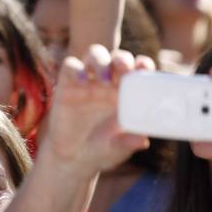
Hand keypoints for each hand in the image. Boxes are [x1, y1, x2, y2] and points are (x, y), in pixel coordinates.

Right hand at [40, 45, 153, 176]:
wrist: (73, 158)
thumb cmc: (102, 150)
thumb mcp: (118, 149)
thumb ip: (128, 142)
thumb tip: (142, 140)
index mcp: (126, 94)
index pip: (137, 71)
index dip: (142, 65)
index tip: (145, 68)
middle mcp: (108, 84)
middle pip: (117, 58)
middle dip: (123, 59)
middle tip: (125, 69)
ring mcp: (87, 82)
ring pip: (95, 54)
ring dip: (101, 60)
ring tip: (104, 77)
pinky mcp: (67, 85)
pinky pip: (70, 65)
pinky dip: (76, 68)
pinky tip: (82, 81)